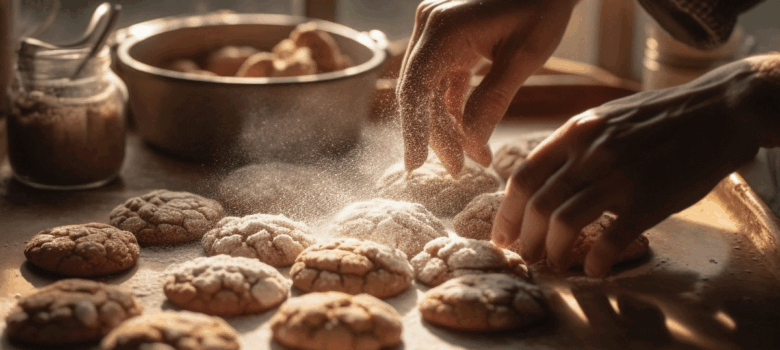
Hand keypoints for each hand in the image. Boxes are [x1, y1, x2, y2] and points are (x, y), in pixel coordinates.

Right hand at [397, 0, 578, 174]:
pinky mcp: (448, 42)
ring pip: (430, 92)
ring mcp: (437, 34)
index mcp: (444, 28)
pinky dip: (455, 110)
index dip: (414, 128)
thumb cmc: (543, 8)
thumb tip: (470, 144)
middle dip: (435, 134)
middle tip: (456, 169)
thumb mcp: (523, 57)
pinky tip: (471, 137)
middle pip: (419, 93)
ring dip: (447, 126)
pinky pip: (444, 83)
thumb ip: (493, 100)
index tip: (416, 164)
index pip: (416, 87)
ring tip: (470, 158)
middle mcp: (431, 28)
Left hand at [491, 59, 766, 277]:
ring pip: (564, 222)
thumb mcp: (603, 118)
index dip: (507, 213)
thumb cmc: (657, 118)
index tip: (502, 236)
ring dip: (552, 252)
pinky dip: (596, 261)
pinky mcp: (649, 198)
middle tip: (526, 258)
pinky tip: (595, 270)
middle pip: (538, 204)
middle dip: (526, 239)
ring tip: (553, 265)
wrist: (717, 110)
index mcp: (574, 132)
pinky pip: (611, 239)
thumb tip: (539, 180)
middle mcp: (590, 152)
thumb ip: (571, 146)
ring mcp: (619, 175)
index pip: (523, 177)